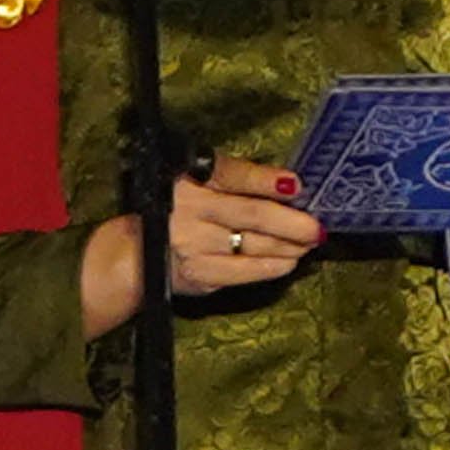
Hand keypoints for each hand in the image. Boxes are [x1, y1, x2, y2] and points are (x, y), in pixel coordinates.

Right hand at [79, 157, 324, 335]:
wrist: (132, 255)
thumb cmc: (171, 210)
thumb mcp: (190, 182)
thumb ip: (230, 181)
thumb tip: (285, 186)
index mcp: (188, 177)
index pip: (235, 175)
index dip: (267, 180)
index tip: (296, 184)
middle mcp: (190, 209)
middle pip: (252, 214)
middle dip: (292, 222)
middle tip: (318, 226)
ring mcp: (195, 244)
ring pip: (254, 244)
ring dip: (289, 245)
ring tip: (309, 242)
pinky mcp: (199, 274)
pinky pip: (244, 272)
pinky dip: (271, 267)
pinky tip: (288, 262)